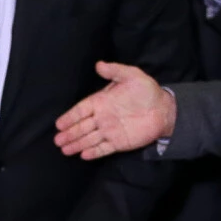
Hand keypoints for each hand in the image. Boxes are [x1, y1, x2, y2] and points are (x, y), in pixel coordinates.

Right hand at [55, 61, 175, 158]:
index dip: (70, 117)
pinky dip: (94, 152)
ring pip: (90, 139)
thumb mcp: (132, 75)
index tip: (59, 124)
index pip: (81, 110)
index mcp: (102, 101)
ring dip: (77, 144)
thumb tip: (99, 64)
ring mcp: (110, 131)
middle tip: (57, 140)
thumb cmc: (147, 91)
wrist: (163, 109)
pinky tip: (83, 155)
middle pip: (82, 127)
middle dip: (69, 133)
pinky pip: (104, 148)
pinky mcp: (119, 142)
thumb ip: (115, 71)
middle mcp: (102, 117)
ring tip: (64, 149)